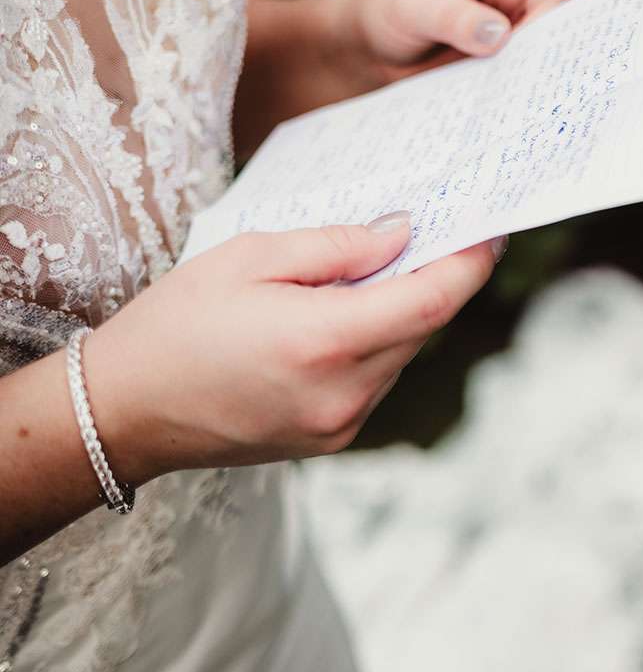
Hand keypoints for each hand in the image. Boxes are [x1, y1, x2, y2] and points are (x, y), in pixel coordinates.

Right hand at [85, 215, 504, 483]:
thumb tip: (402, 235)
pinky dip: (375, 343)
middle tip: (438, 233)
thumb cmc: (175, 324)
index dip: (470, 263)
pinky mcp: (332, 440)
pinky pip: (377, 379)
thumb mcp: (250, 257)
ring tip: (372, 275)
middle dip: (436, 279)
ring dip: (400, 312)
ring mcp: (341, 425)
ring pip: (402, 354)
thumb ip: (336, 246)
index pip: (433, 301)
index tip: (492, 230)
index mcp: (326, 342)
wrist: (121, 412)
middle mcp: (345, 393)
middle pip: (423, 326)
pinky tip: (340, 319)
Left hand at [344, 0, 619, 76]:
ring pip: (548, 51)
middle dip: (566, 31)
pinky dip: (531, 95)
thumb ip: (454, 17)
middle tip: (564, 58)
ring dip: (548, 68)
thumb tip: (500, 35)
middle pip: (560, 10)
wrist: (365, 57)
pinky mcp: (504, 74)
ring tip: (544, 91)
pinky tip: (529, 112)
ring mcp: (512, 39)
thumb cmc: (387, 10)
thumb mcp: (413, 6)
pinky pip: (528, 81)